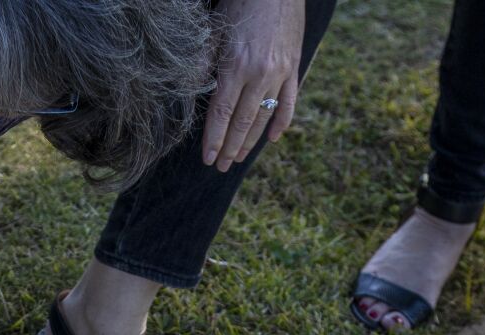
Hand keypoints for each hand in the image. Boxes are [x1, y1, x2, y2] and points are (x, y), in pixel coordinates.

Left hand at [202, 0, 307, 171]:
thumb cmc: (241, 3)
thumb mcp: (214, 29)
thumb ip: (203, 62)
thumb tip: (190, 89)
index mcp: (235, 66)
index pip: (221, 114)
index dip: (213, 139)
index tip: (208, 158)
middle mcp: (259, 75)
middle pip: (241, 122)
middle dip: (229, 148)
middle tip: (221, 167)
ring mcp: (280, 74)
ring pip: (264, 118)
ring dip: (250, 142)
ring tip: (239, 158)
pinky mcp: (294, 68)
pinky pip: (289, 103)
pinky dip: (282, 123)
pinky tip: (272, 139)